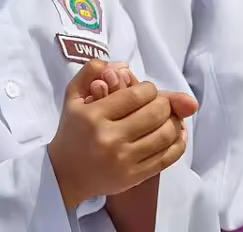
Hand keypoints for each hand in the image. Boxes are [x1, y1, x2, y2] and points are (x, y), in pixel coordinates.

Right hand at [88, 63, 200, 231]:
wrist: (64, 174)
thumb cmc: (73, 130)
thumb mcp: (74, 96)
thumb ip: (92, 71)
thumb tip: (124, 65)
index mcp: (94, 116)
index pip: (138, 94)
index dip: (149, 89)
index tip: (145, 92)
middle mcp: (109, 138)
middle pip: (156, 112)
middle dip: (164, 103)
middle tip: (159, 104)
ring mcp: (123, 160)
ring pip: (166, 134)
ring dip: (174, 121)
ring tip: (168, 117)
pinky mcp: (133, 177)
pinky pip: (168, 157)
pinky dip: (179, 142)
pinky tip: (176, 133)